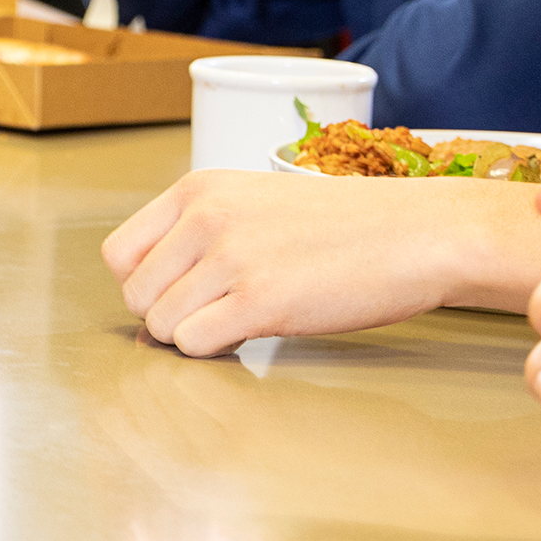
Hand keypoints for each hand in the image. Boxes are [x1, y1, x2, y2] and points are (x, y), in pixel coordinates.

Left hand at [103, 170, 540, 354]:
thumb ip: (199, 232)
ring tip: (237, 322)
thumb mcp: (255, 202)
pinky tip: (249, 334)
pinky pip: (195, 343)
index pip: (119, 254)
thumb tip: (148, 292)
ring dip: (191, 336)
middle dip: (166, 316)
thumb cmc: (344, 226)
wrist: (420, 234)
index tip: (177, 295)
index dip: (142, 285)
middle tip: (211, 316)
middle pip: (136, 295)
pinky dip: (213, 350)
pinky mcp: (261, 301)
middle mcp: (206, 218)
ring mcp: (232, 258)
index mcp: (198, 189)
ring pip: (161, 324)